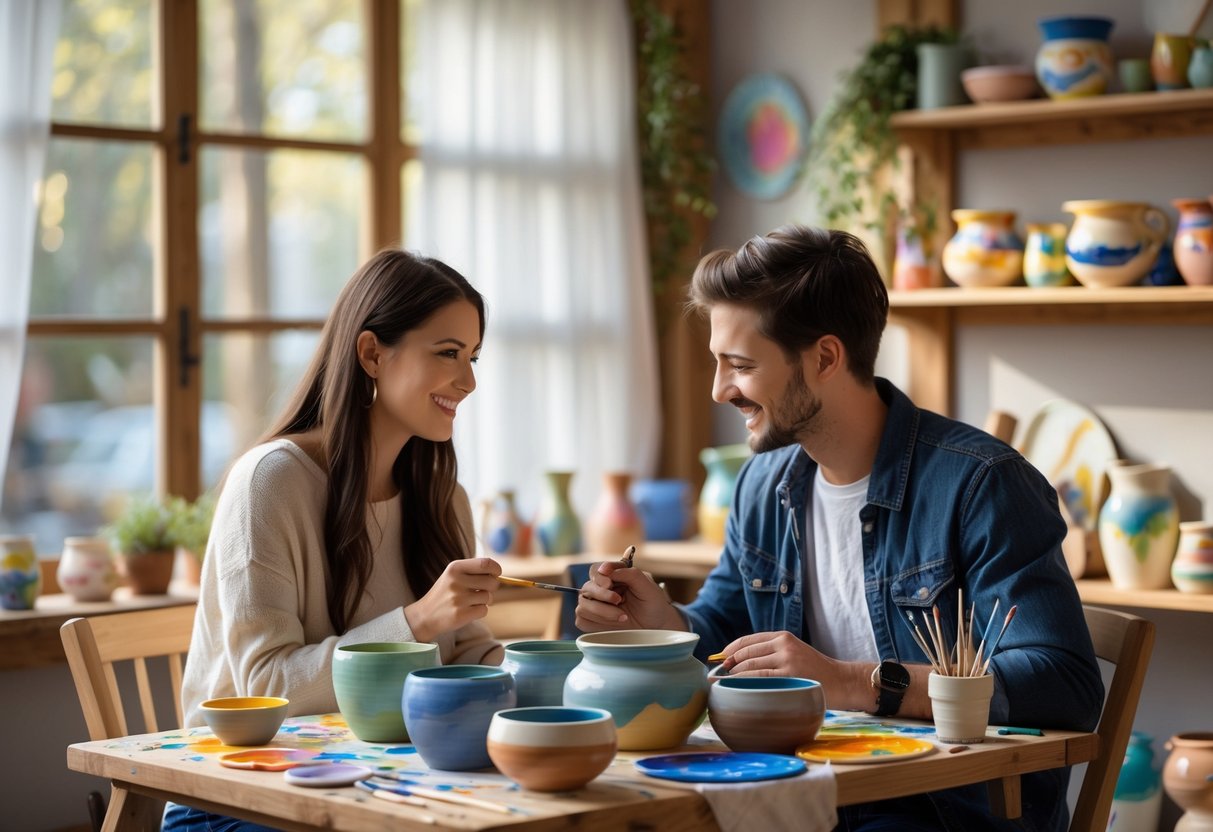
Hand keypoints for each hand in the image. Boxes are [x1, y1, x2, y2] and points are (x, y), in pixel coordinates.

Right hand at [404, 557, 499, 643]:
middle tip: (483, 590)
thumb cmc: (446, 593)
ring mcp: (458, 599)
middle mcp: (456, 581)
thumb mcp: (454, 575)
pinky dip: (480, 611)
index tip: (496, 573)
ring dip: (484, 601)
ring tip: (470, 602)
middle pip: (491, 582)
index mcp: (455, 568)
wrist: (425, 615)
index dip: (496, 568)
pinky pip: (484, 610)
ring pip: (488, 597)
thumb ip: (474, 571)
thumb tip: (498, 572)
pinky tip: (467, 611)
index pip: (485, 563)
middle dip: (493, 587)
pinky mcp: (461, 614)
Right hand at [574, 561, 684, 632]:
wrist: (657, 625)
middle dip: (602, 596)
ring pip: (582, 606)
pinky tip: (613, 624)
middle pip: (586, 588)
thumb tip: (605, 569)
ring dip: (602, 612)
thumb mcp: (646, 584)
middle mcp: (601, 589)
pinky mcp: (593, 621)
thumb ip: (628, 573)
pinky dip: (596, 623)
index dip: (599, 577)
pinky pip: (582, 621)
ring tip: (623, 617)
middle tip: (619, 601)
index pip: (595, 570)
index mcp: (613, 575)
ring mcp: (596, 605)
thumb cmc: (653, 602)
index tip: (609, 584)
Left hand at [718, 631, 838, 680]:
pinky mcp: (791, 676)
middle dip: (728, 664)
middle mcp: (784, 645)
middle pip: (746, 653)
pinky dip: (745, 682)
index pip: (748, 640)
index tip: (719, 658)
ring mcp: (787, 661)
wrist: (842, 681)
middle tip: (717, 674)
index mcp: (783, 636)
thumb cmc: (815, 671)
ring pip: (750, 666)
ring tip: (724, 682)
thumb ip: (772, 653)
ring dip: (733, 675)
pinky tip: (738, 688)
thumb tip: (737, 662)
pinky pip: (760, 678)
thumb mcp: (794, 652)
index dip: (730, 649)